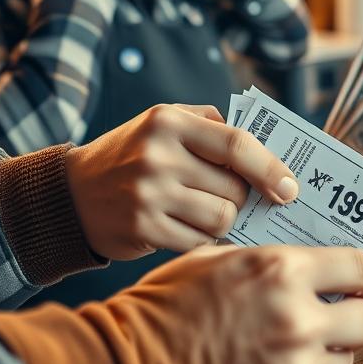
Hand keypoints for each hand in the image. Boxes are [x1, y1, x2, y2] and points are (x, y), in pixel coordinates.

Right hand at [66, 103, 298, 259]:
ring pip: (221, 218)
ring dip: (223, 221)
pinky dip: (202, 239)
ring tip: (203, 213)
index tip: (291, 189)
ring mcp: (148, 194)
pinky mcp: (142, 228)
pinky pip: (199, 242)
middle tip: (229, 198)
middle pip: (234, 189)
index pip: (237, 144)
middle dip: (241, 198)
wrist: (71, 194)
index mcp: (169, 121)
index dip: (271, 169)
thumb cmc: (132, 156)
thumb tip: (272, 153)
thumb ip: (212, 127)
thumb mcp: (164, 124)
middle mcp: (158, 155)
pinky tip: (185, 229)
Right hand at [109, 244, 362, 363]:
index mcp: (280, 272)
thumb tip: (313, 264)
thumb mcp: (216, 259)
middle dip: (355, 316)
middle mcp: (296, 321)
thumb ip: (271, 260)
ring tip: (294, 345)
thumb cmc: (161, 312)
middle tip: (338, 315)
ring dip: (329, 350)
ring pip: (347, 360)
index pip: (362, 270)